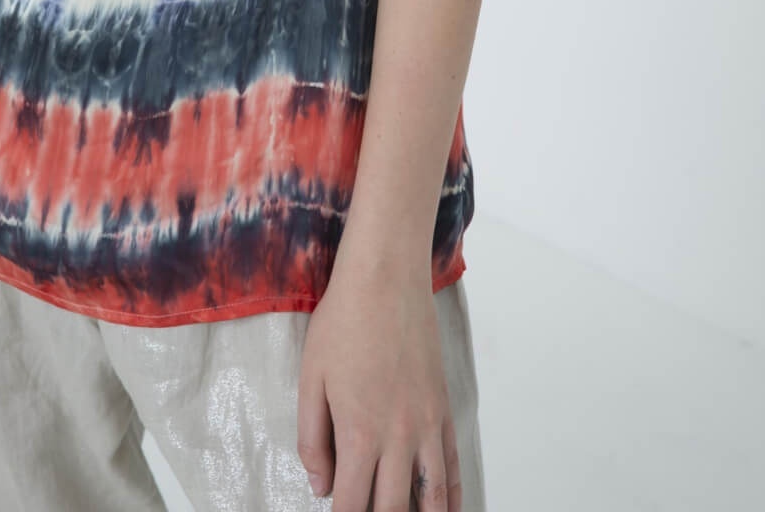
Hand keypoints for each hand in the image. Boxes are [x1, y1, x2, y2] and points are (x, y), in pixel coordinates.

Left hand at [296, 250, 461, 509]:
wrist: (386, 277)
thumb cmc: (343, 322)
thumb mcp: (310, 379)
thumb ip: (312, 440)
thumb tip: (319, 487)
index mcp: (359, 433)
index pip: (352, 505)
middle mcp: (399, 437)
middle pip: (394, 509)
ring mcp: (427, 424)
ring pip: (433, 496)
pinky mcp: (443, 408)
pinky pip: (453, 464)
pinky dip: (452, 495)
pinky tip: (447, 509)